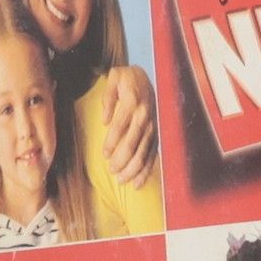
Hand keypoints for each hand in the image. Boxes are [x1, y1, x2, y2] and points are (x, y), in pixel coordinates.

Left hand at [101, 63, 160, 188]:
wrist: (145, 77)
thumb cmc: (126, 79)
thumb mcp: (114, 78)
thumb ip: (108, 97)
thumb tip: (105, 120)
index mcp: (133, 102)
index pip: (121, 125)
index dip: (113, 141)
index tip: (104, 154)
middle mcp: (144, 116)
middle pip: (134, 142)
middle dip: (123, 159)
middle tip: (112, 171)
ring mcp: (152, 126)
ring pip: (144, 151)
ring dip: (134, 168)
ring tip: (122, 180)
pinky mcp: (156, 134)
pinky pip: (152, 154)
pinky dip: (145, 170)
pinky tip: (138, 183)